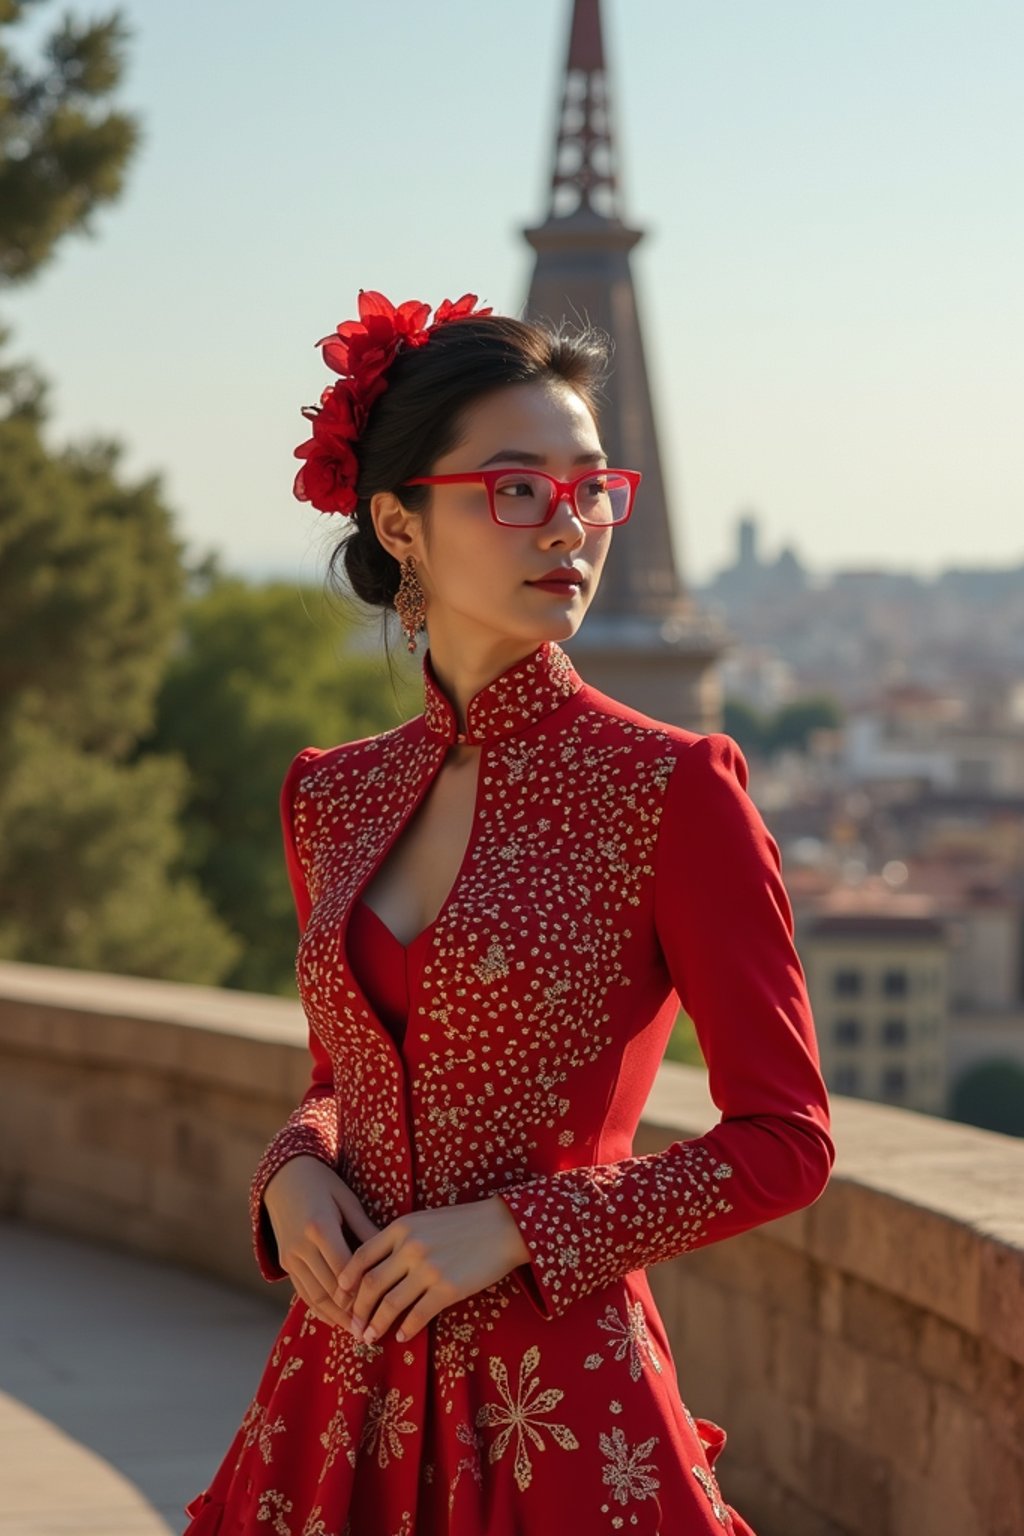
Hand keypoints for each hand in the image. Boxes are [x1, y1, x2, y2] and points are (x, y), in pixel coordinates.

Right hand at [263, 1155, 380, 1327]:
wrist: (284, 1177)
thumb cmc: (324, 1185)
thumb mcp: (348, 1200)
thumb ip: (366, 1230)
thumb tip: (393, 1255)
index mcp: (320, 1228)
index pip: (345, 1270)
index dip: (363, 1292)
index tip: (384, 1308)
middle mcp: (301, 1247)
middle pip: (330, 1288)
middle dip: (353, 1312)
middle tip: (376, 1329)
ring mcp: (291, 1257)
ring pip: (315, 1296)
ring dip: (337, 1318)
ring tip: (360, 1333)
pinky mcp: (285, 1263)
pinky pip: (304, 1293)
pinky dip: (321, 1310)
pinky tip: (338, 1321)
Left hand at [333, 1194, 529, 1345]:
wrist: (503, 1227)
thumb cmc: (463, 1223)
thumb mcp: (425, 1220)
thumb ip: (400, 1239)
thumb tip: (376, 1268)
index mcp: (401, 1227)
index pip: (361, 1256)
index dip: (346, 1280)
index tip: (340, 1296)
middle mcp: (410, 1248)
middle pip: (371, 1284)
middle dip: (358, 1310)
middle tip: (353, 1326)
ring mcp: (429, 1269)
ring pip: (390, 1304)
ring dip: (376, 1325)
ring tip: (370, 1337)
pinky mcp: (448, 1289)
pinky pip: (418, 1315)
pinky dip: (406, 1329)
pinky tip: (401, 1336)